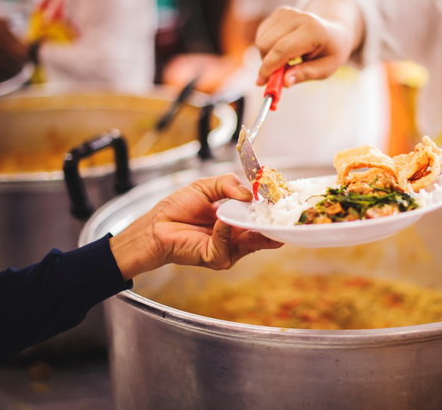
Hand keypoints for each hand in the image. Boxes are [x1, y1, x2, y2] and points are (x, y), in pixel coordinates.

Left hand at [109, 174, 282, 279]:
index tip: (284, 199)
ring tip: (257, 213)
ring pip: (252, 242)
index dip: (272, 209)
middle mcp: (236, 237)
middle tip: (285, 212)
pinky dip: (225, 232)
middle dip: (274, 223)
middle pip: (263, 233)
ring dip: (254, 226)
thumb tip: (249, 193)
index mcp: (237, 220)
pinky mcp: (216, 258)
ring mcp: (228, 250)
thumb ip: (228, 184)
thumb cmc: (178, 208)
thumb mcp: (207, 187)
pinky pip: (227, 246)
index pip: (261, 217)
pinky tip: (221, 221)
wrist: (156, 225)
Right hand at [255, 0, 363, 87]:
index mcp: (312, 30)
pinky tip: (282, 51)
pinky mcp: (280, 12)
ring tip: (286, 62)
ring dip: (267, 56)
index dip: (269, 67)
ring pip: (261, 40)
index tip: (262, 82)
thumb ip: (305, 74)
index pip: (283, 49)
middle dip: (266, 63)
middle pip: (267, 43)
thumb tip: (285, 82)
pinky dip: (267, 48)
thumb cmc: (330, 52)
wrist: (335, 31)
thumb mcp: (326, 69)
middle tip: (277, 76)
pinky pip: (262, 35)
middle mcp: (298, 17)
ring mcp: (287, 13)